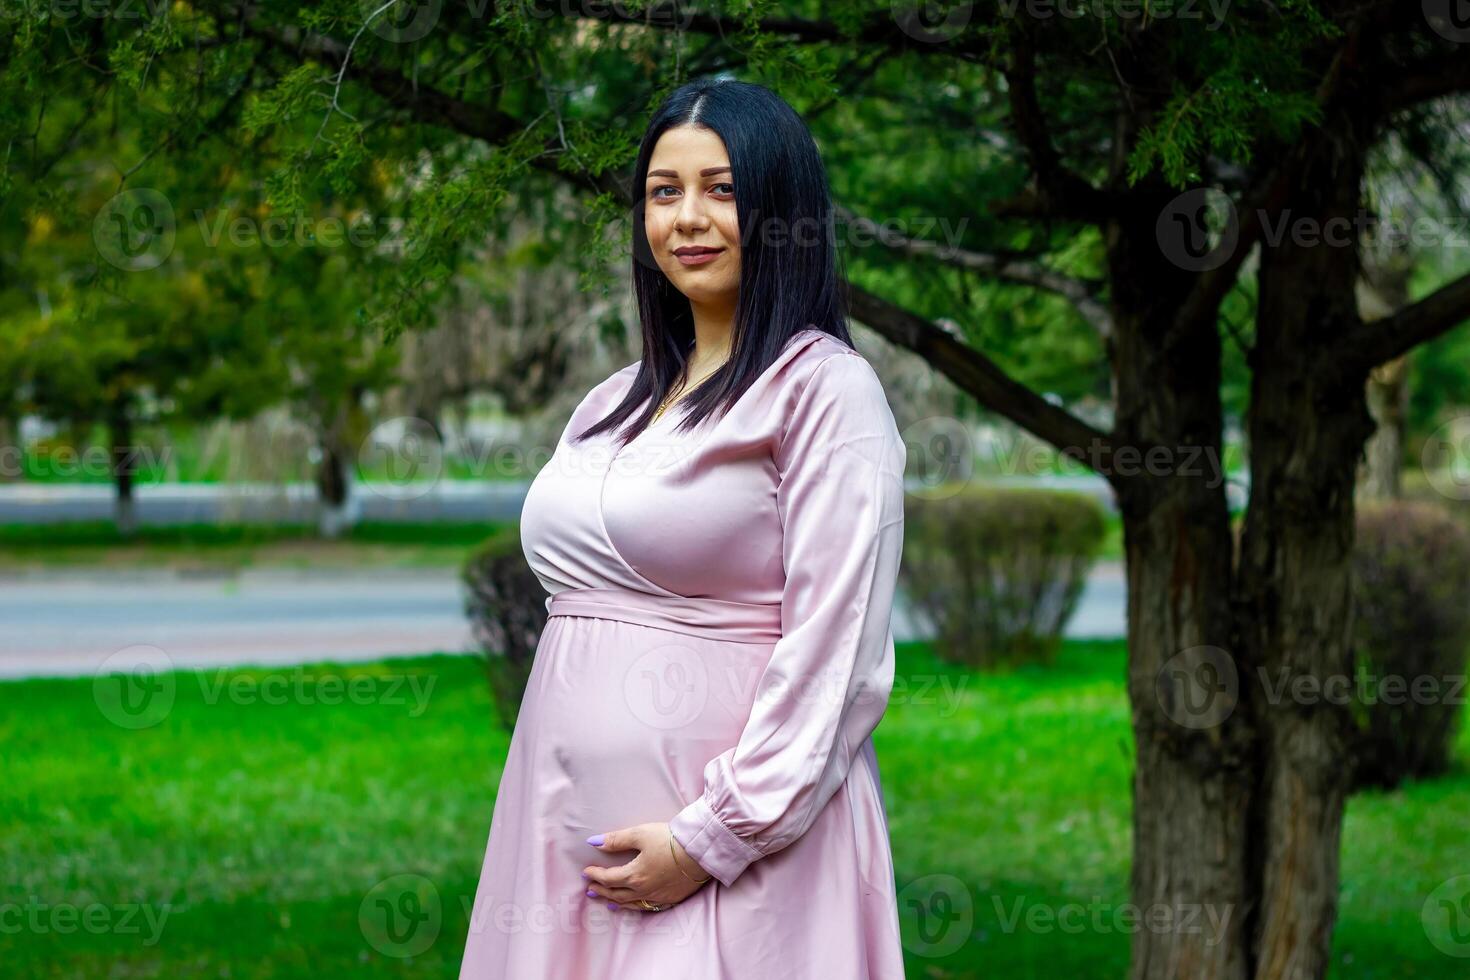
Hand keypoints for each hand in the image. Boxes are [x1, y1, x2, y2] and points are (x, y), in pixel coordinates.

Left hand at [582, 822, 711, 911]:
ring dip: (615, 902)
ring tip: (606, 901)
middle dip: (601, 891)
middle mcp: (643, 890)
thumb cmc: (671, 840)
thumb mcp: (640, 834)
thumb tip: (594, 842)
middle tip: (590, 889)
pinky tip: (633, 905)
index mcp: (634, 875)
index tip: (586, 872)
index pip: (608, 878)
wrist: (700, 851)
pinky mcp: (671, 898)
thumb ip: (616, 840)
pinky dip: (635, 906)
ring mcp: (657, 897)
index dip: (595, 875)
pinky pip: (647, 907)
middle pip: (616, 893)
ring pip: (630, 903)